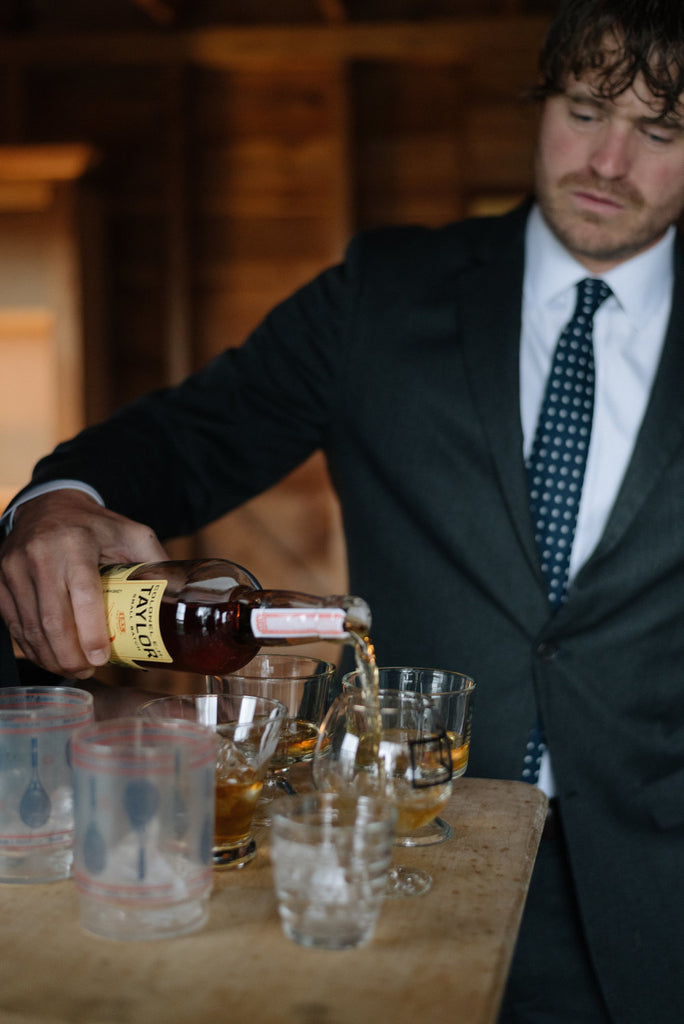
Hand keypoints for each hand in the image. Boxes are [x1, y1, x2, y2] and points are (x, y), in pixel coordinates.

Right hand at [0, 490, 167, 678]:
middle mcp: (40, 554)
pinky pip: (14, 624)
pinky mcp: (0, 581)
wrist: (48, 505)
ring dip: (51, 657)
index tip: (102, 657)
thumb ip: (156, 561)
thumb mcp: (132, 533)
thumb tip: (182, 598)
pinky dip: (32, 646)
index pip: (82, 594)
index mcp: (76, 542)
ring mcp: (14, 568)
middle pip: (53, 619)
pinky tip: (50, 656)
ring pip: (30, 627)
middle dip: (70, 656)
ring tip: (73, 669)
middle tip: (89, 671)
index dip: (90, 632)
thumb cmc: (96, 526)